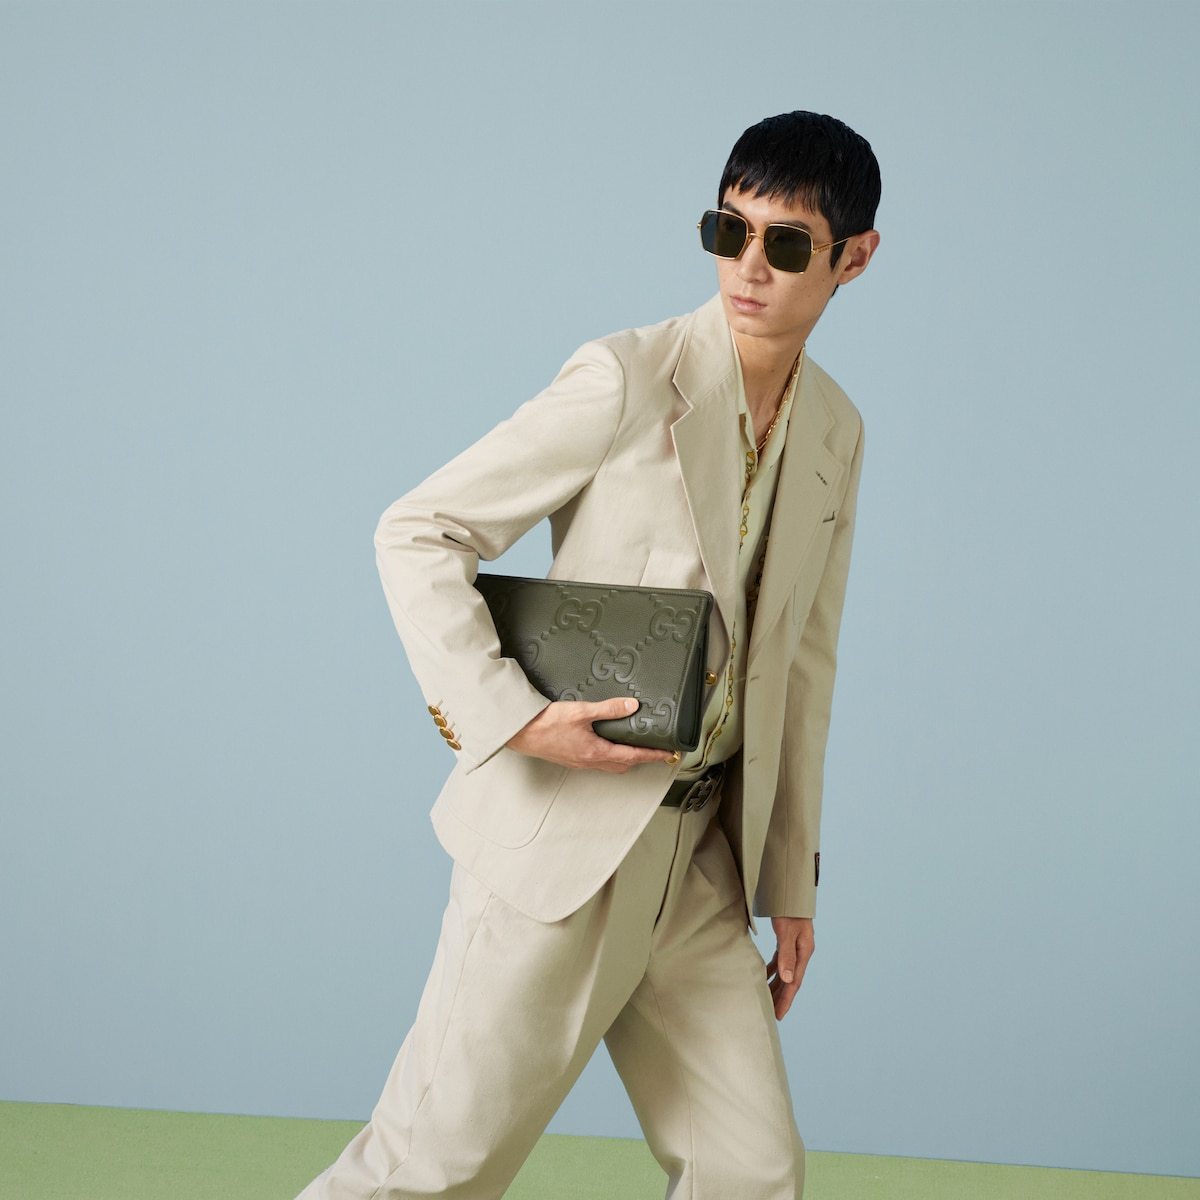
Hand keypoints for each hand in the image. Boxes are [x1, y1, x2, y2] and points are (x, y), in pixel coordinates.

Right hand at [506, 697, 677, 772]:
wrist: (520, 733)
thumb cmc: (546, 724)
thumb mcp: (581, 712)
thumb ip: (608, 709)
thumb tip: (632, 706)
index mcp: (596, 752)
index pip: (632, 756)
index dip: (652, 755)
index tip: (667, 754)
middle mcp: (589, 761)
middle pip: (623, 765)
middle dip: (640, 759)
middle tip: (654, 750)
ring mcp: (579, 762)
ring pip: (610, 765)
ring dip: (625, 759)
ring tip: (634, 747)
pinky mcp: (571, 759)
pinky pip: (597, 762)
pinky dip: (609, 757)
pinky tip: (606, 745)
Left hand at [765, 916, 813, 1020]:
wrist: (791, 891)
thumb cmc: (789, 909)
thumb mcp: (786, 931)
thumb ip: (786, 954)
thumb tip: (787, 979)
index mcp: (803, 952)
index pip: (794, 982)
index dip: (786, 1000)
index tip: (778, 1015)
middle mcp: (801, 952)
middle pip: (790, 980)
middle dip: (781, 998)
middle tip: (772, 1015)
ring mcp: (795, 947)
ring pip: (785, 972)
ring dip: (776, 986)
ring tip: (767, 1001)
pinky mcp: (787, 942)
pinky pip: (780, 962)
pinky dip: (771, 970)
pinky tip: (762, 976)